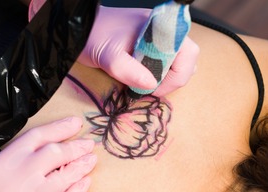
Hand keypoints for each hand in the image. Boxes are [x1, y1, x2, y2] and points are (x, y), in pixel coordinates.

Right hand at [0, 117, 95, 191]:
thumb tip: (17, 157)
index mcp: (1, 161)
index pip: (38, 136)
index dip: (60, 128)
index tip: (74, 124)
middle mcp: (20, 177)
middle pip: (57, 154)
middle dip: (76, 146)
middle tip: (88, 143)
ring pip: (66, 177)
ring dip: (82, 166)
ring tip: (91, 160)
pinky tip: (86, 183)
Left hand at [76, 5, 198, 96]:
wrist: (79, 30)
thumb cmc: (92, 37)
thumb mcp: (108, 56)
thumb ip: (128, 69)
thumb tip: (151, 84)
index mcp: (159, 27)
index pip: (188, 53)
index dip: (175, 77)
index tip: (154, 88)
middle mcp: (164, 30)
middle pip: (187, 60)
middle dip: (172, 79)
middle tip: (149, 89)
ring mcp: (159, 37)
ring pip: (178, 63)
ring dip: (166, 78)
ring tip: (144, 83)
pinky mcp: (153, 46)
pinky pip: (167, 62)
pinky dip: (158, 75)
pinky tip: (140, 78)